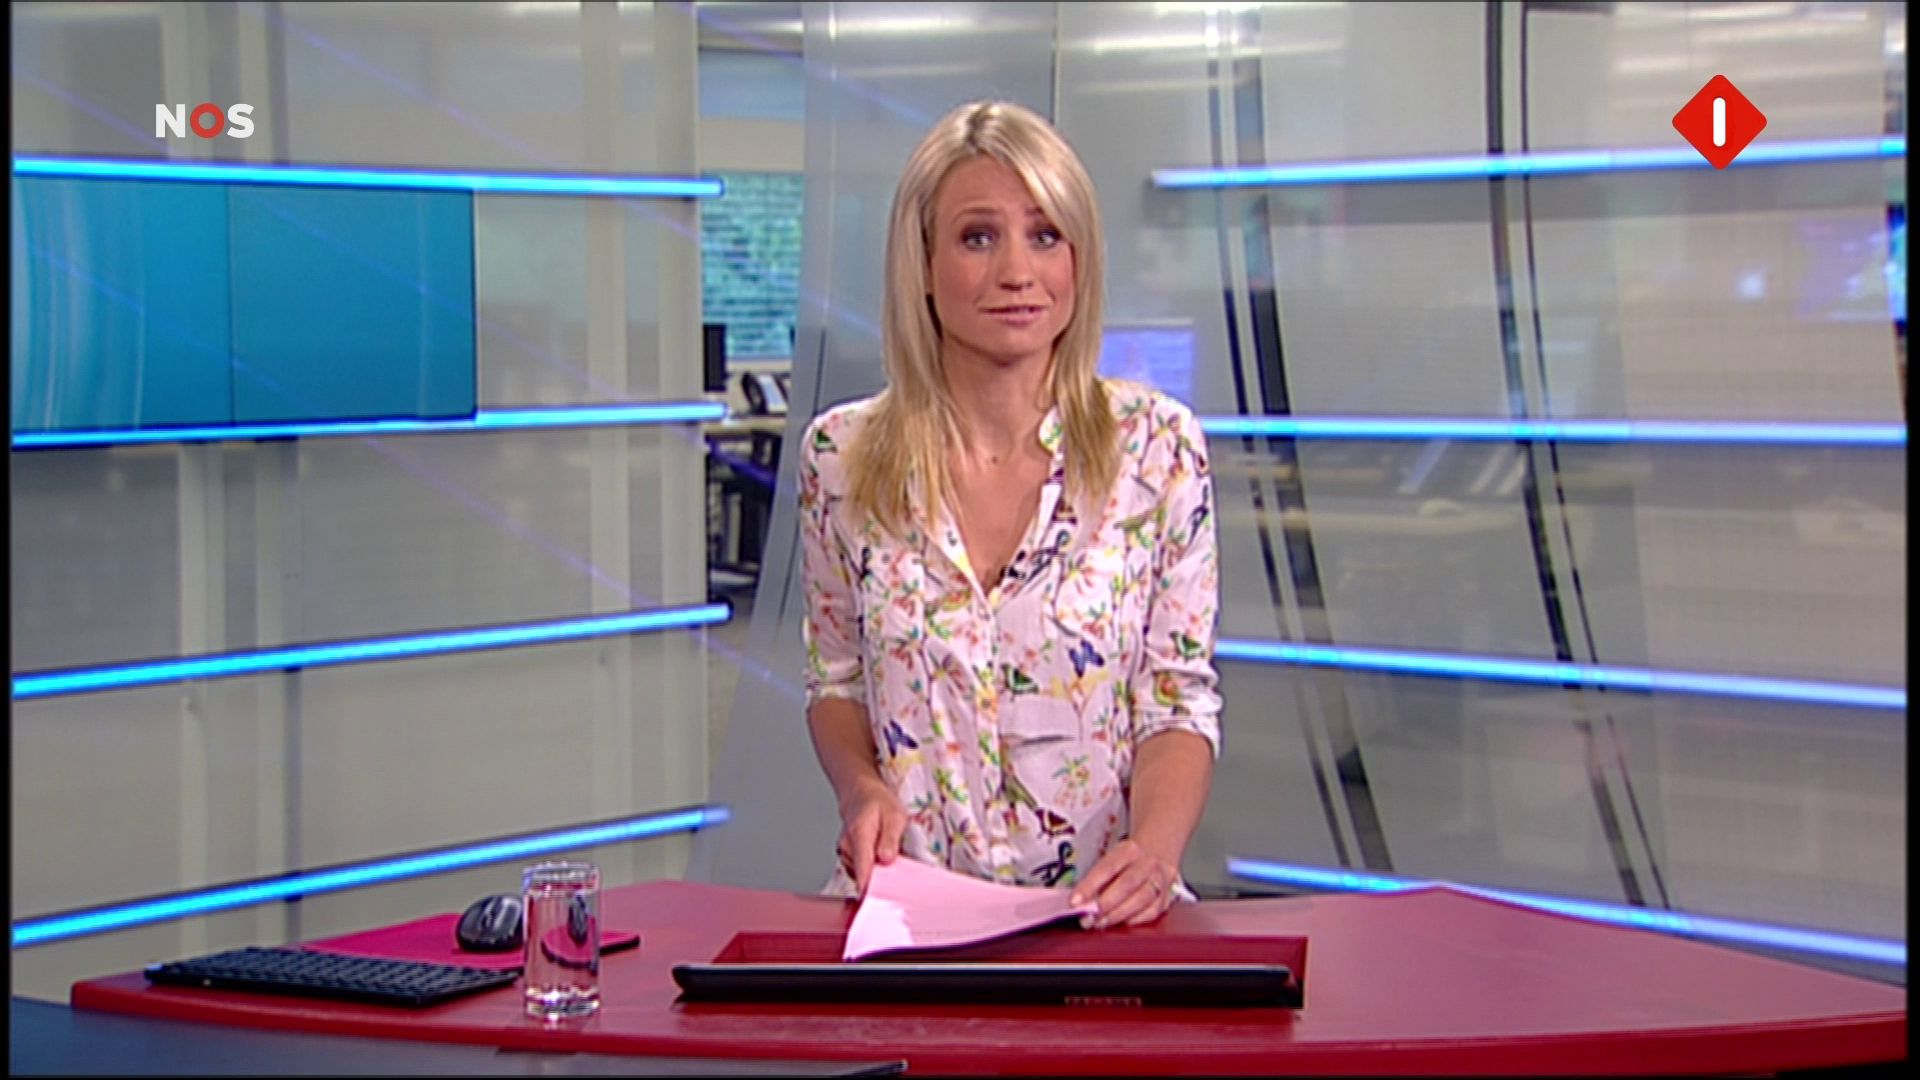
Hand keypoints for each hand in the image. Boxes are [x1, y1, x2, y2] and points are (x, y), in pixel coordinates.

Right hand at [836, 777, 907, 893]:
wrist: (859, 792)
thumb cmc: (878, 802)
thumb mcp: (894, 815)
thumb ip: (890, 838)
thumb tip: (886, 859)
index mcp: (859, 835)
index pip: (863, 870)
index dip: (873, 889)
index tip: (883, 900)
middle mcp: (847, 848)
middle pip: (865, 876)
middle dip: (882, 878)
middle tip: (898, 869)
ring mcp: (845, 854)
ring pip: (863, 875)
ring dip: (878, 873)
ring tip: (889, 856)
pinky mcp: (848, 859)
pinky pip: (862, 871)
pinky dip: (873, 869)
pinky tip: (880, 858)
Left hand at [1068, 838, 1180, 928]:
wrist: (1157, 852)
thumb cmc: (1127, 860)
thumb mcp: (1112, 858)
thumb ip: (1097, 878)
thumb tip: (1079, 901)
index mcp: (1130, 850)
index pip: (1107, 867)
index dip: (1089, 886)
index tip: (1074, 902)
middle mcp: (1148, 863)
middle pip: (1127, 884)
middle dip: (1105, 904)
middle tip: (1088, 918)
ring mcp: (1161, 879)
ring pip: (1142, 900)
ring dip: (1118, 915)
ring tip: (1100, 923)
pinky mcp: (1168, 896)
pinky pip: (1152, 911)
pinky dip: (1135, 920)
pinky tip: (1121, 924)